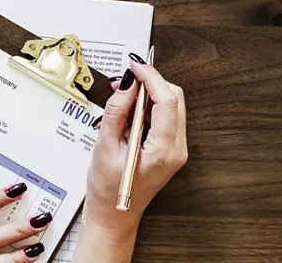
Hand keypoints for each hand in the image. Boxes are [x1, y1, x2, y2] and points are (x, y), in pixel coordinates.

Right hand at [76, 57, 187, 262]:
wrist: (113, 216)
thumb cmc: (107, 191)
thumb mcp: (105, 148)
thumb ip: (117, 112)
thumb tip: (127, 84)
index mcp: (164, 151)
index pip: (167, 100)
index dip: (151, 77)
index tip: (135, 65)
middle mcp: (177, 149)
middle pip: (174, 98)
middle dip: (152, 83)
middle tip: (126, 79)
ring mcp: (176, 149)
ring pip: (172, 105)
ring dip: (150, 94)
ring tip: (123, 97)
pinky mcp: (171, 148)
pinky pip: (166, 117)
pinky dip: (150, 107)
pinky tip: (130, 112)